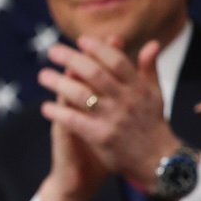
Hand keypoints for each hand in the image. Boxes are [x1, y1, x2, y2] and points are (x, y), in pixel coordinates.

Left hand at [38, 35, 181, 187]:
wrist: (158, 161)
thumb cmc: (153, 124)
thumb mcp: (156, 94)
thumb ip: (149, 68)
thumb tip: (153, 43)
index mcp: (138, 88)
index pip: (117, 61)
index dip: (98, 48)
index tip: (80, 40)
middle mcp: (126, 100)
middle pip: (94, 73)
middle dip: (71, 59)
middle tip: (52, 50)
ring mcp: (113, 118)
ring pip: (80, 95)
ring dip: (58, 83)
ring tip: (43, 76)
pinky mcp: (101, 137)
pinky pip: (74, 121)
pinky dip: (58, 113)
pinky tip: (45, 107)